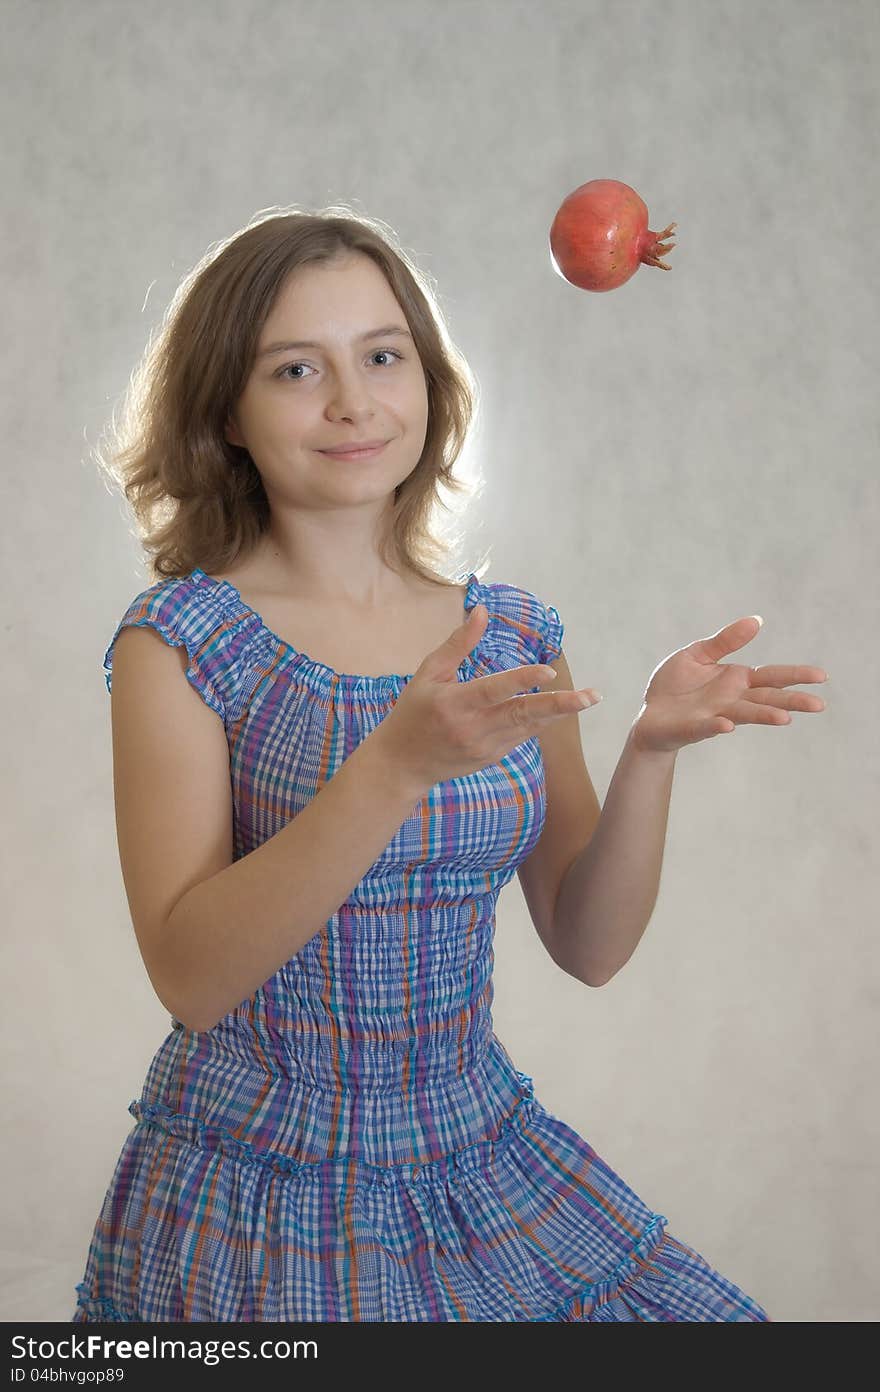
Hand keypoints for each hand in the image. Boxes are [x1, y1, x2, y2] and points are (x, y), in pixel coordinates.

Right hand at [376, 603, 600, 792]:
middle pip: (523, 715)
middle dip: (560, 705)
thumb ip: (458, 644)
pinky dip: (539, 720)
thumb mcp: (428, 673)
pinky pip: (522, 736)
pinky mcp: (492, 757)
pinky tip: (557, 708)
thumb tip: (482, 610)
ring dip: (559, 712)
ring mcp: (485, 747)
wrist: (402, 765)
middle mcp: (473, 729)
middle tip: (591, 697)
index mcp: (454, 704)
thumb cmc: (412, 712)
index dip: (523, 681)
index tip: (550, 672)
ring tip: (588, 698)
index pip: (494, 690)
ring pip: (530, 727)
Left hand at [631, 615, 828, 753]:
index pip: (772, 677)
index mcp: (736, 680)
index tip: (821, 676)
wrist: (650, 714)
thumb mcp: (698, 654)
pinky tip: (727, 725)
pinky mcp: (692, 727)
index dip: (795, 675)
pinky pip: (705, 726)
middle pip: (767, 699)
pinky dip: (716, 726)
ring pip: (743, 715)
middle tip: (818, 705)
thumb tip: (756, 620)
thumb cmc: (675, 685)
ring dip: (763, 715)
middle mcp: (732, 700)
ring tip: (784, 718)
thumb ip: (725, 641)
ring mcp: (714, 715)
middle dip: (791, 701)